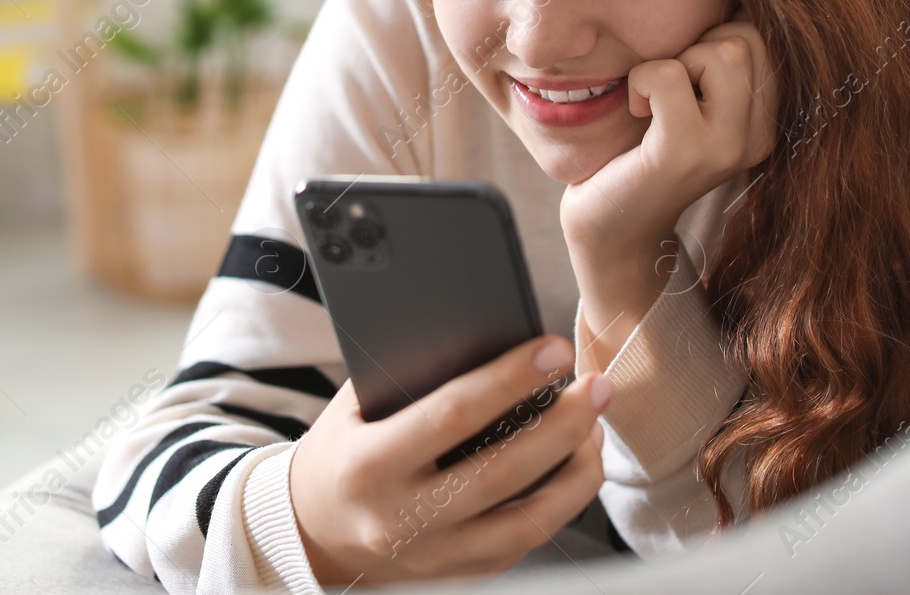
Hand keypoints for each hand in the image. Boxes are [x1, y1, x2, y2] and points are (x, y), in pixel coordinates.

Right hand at [289, 336, 611, 586]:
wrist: (311, 531)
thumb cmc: (341, 452)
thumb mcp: (355, 408)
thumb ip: (409, 378)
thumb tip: (488, 339)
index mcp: (370, 464)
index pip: (453, 415)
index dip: (510, 380)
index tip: (553, 351)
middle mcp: (401, 517)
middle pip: (503, 472)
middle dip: (563, 425)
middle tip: (598, 387)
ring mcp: (431, 555)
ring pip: (526, 523)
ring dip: (576, 475)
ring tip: (597, 430)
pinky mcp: (456, 575)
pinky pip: (522, 545)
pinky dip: (559, 507)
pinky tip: (575, 469)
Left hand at [560, 20, 778, 368]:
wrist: (610, 226)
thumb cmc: (639, 150)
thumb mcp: (689, 100)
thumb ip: (716, 59)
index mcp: (766, 121)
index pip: (766, 36)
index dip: (717, 35)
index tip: (686, 72)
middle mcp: (758, 136)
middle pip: (749, 37)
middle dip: (698, 44)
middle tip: (667, 86)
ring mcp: (727, 147)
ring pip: (724, 50)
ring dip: (674, 60)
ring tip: (656, 99)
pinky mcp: (685, 153)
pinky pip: (669, 74)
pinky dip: (642, 80)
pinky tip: (636, 111)